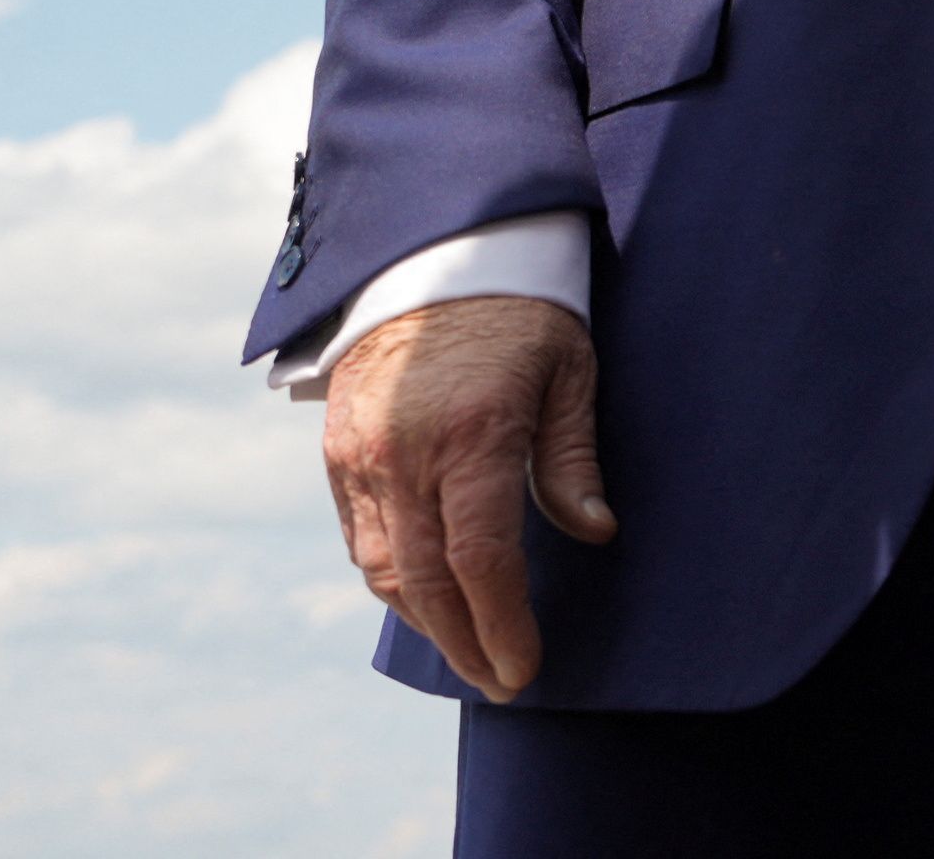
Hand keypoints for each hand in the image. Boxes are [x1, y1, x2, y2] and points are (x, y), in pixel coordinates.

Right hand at [319, 295, 614, 702]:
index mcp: (473, 434)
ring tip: (468, 647)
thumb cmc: (522, 312)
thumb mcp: (569, 369)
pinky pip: (359, 537)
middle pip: (426, 582)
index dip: (502, 624)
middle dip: (465, 642)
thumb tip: (596, 532)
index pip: (481, 560)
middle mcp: (406, 453)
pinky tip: (424, 597)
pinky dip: (390, 578)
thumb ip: (572, 456)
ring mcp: (362, 456)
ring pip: (383, 569)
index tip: (524, 667)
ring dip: (424, 620)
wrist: (432, 254)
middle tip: (501, 679)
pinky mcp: (337, 453)